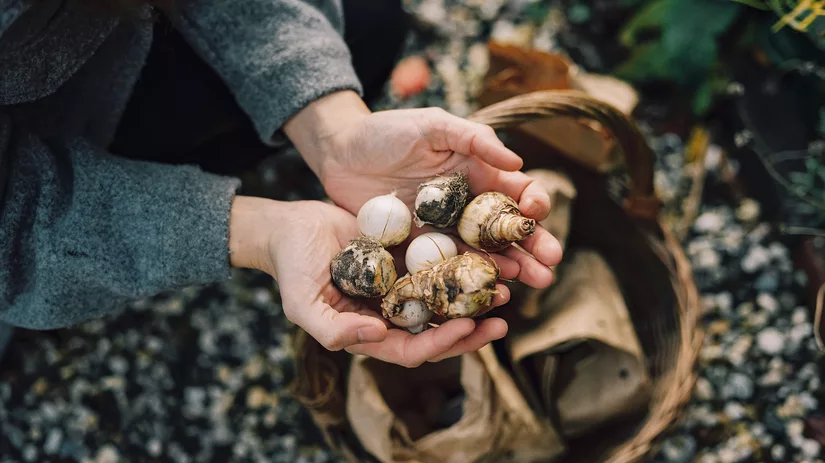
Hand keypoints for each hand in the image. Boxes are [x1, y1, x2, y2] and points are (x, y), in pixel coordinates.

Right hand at [228, 196, 511, 366]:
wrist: (290, 226)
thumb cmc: (292, 268)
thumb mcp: (303, 304)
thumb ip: (334, 330)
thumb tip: (377, 335)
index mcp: (371, 333)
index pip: (413, 350)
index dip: (442, 343)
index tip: (468, 326)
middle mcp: (392, 314)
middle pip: (440, 331)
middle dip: (472, 330)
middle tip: (502, 319)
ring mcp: (402, 285)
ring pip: (447, 299)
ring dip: (474, 298)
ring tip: (504, 288)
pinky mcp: (408, 257)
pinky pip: (441, 264)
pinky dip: (463, 264)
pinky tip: (486, 255)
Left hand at [285, 91, 561, 288]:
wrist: (339, 153)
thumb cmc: (386, 131)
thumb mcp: (432, 125)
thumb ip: (474, 139)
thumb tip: (517, 163)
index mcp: (479, 174)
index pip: (518, 192)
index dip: (534, 204)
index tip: (535, 213)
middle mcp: (469, 207)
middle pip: (510, 231)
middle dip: (534, 248)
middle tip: (550, 268)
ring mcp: (446, 231)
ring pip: (487, 255)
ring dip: (512, 269)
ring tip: (532, 283)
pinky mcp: (420, 250)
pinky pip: (449, 269)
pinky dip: (469, 281)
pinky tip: (487, 291)